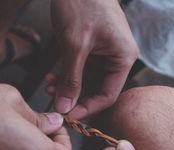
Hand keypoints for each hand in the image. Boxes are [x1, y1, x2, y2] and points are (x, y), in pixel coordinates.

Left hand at [50, 0, 138, 118]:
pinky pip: (81, 69)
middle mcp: (117, 57)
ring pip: (87, 80)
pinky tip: (52, 77)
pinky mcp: (92, 47)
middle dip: (75, 96)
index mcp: (123, 57)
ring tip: (50, 87)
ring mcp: (105, 52)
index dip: (88, 107)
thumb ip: (71, 79)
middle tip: (55, 100)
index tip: (69, 115)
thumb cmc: (81, 3)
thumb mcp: (74, 45)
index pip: (108, 95)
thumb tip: (66, 107)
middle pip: (98, 89)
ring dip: (68, 86)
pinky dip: (67, 75)